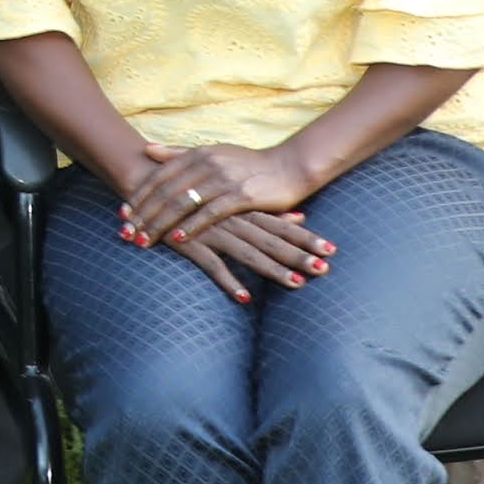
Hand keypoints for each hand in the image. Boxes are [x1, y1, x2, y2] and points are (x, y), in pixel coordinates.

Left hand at [116, 139, 321, 249]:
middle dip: (143, 214)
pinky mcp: (241, 195)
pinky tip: (178, 239)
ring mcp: (224, 179)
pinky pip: (210, 213)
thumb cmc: (247, 163)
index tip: (122, 214)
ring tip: (144, 240)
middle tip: (126, 232)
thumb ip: (179, 153)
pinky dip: (192, 226)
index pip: (159, 177)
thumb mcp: (212, 152)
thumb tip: (147, 149)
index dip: (139, 196)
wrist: (289, 168)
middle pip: (166, 192)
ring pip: (182, 203)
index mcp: (197, 153)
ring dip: (160, 223)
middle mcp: (207, 163)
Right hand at [161, 207, 337, 301]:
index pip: (283, 227)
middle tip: (325, 269)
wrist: (152, 184)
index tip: (331, 250)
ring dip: (273, 269)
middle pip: (272, 241)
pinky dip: (228, 281)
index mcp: (245, 211)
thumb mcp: (236, 202)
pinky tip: (244, 298)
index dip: (306, 238)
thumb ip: (268, 212)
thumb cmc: (200, 196)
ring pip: (249, 253)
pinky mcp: (191, 243)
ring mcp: (213, 231)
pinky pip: (212, 265)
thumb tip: (301, 217)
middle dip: (299, 255)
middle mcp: (233, 220)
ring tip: (296, 284)